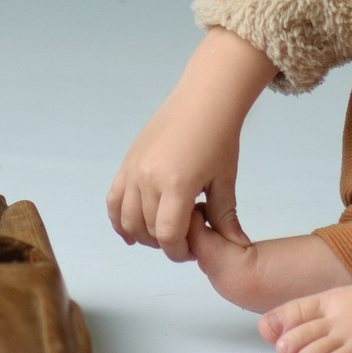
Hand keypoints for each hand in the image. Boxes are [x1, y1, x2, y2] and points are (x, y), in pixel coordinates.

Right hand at [107, 28, 277, 260]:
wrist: (203, 100)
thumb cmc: (219, 138)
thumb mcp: (225, 180)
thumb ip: (225, 217)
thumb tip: (238, 246)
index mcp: (175, 185)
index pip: (167, 236)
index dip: (179, 252)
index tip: (193, 250)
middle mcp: (147, 179)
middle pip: (147, 230)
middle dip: (166, 243)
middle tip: (185, 238)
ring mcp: (133, 170)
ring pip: (126, 219)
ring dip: (143, 235)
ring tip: (164, 231)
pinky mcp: (127, 163)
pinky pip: (113, 199)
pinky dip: (117, 219)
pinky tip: (129, 232)